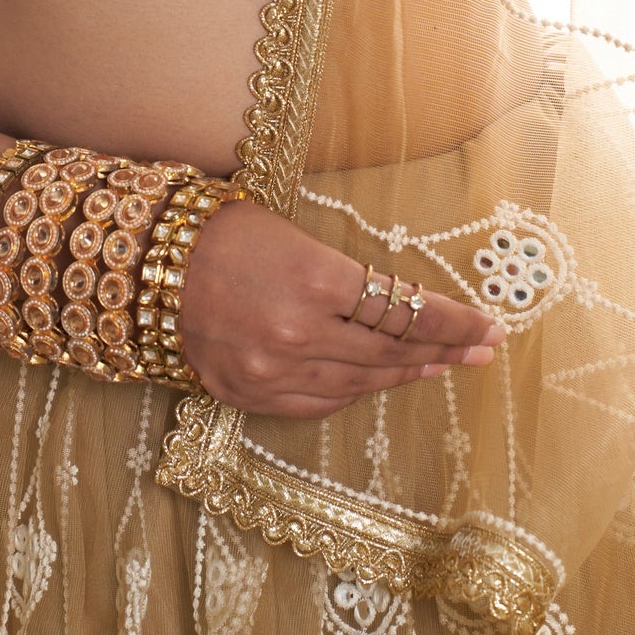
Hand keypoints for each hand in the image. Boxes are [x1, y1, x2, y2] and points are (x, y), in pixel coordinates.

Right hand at [180, 197, 505, 419]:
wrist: (145, 266)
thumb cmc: (222, 231)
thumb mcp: (293, 235)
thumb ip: (343, 277)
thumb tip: (393, 300)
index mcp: (316, 279)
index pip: (405, 310)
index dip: (453, 322)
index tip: (489, 328)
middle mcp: (300, 332)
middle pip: (390, 351)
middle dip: (442, 350)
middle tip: (480, 350)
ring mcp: (274, 370)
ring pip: (359, 382)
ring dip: (403, 374)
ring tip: (438, 367)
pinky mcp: (250, 394)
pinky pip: (318, 403)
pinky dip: (351, 393)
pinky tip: (373, 383)